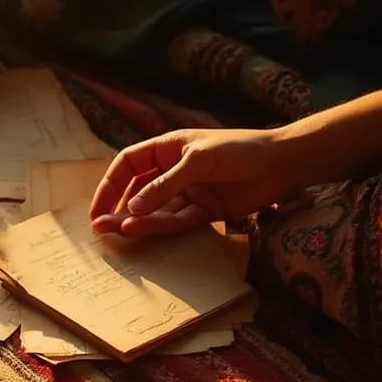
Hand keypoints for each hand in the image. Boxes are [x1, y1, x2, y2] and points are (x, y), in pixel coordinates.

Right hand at [89, 128, 302, 236]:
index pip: (128, 165)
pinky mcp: (204, 211)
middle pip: (137, 191)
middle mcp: (173, 172)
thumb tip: (132, 208)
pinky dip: (160, 226)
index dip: (110, 184)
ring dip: (136, 221)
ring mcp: (188, 192)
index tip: (98, 205)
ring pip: (155, 210)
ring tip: (116, 232)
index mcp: (166, 149)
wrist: (283, 163)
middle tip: (100, 227)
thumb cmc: (239, 149)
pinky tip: (142, 229)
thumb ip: (165, 185)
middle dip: (118, 208)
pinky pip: (177, 221)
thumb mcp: (197, 160)